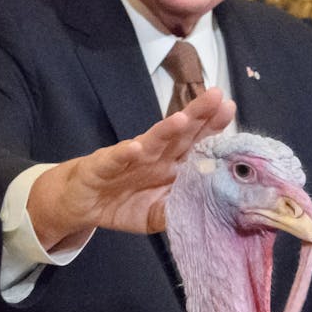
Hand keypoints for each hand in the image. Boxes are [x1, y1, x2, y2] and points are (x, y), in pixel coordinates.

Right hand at [27, 89, 235, 249]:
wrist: (81, 203)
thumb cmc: (123, 201)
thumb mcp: (156, 215)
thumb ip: (178, 212)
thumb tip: (209, 214)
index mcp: (170, 164)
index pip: (196, 143)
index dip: (212, 127)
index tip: (230, 109)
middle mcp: (153, 155)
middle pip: (179, 133)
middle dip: (197, 115)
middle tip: (217, 96)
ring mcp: (128, 159)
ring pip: (150, 142)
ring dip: (165, 130)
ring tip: (182, 119)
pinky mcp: (101, 167)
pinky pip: (114, 160)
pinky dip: (123, 155)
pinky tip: (135, 148)